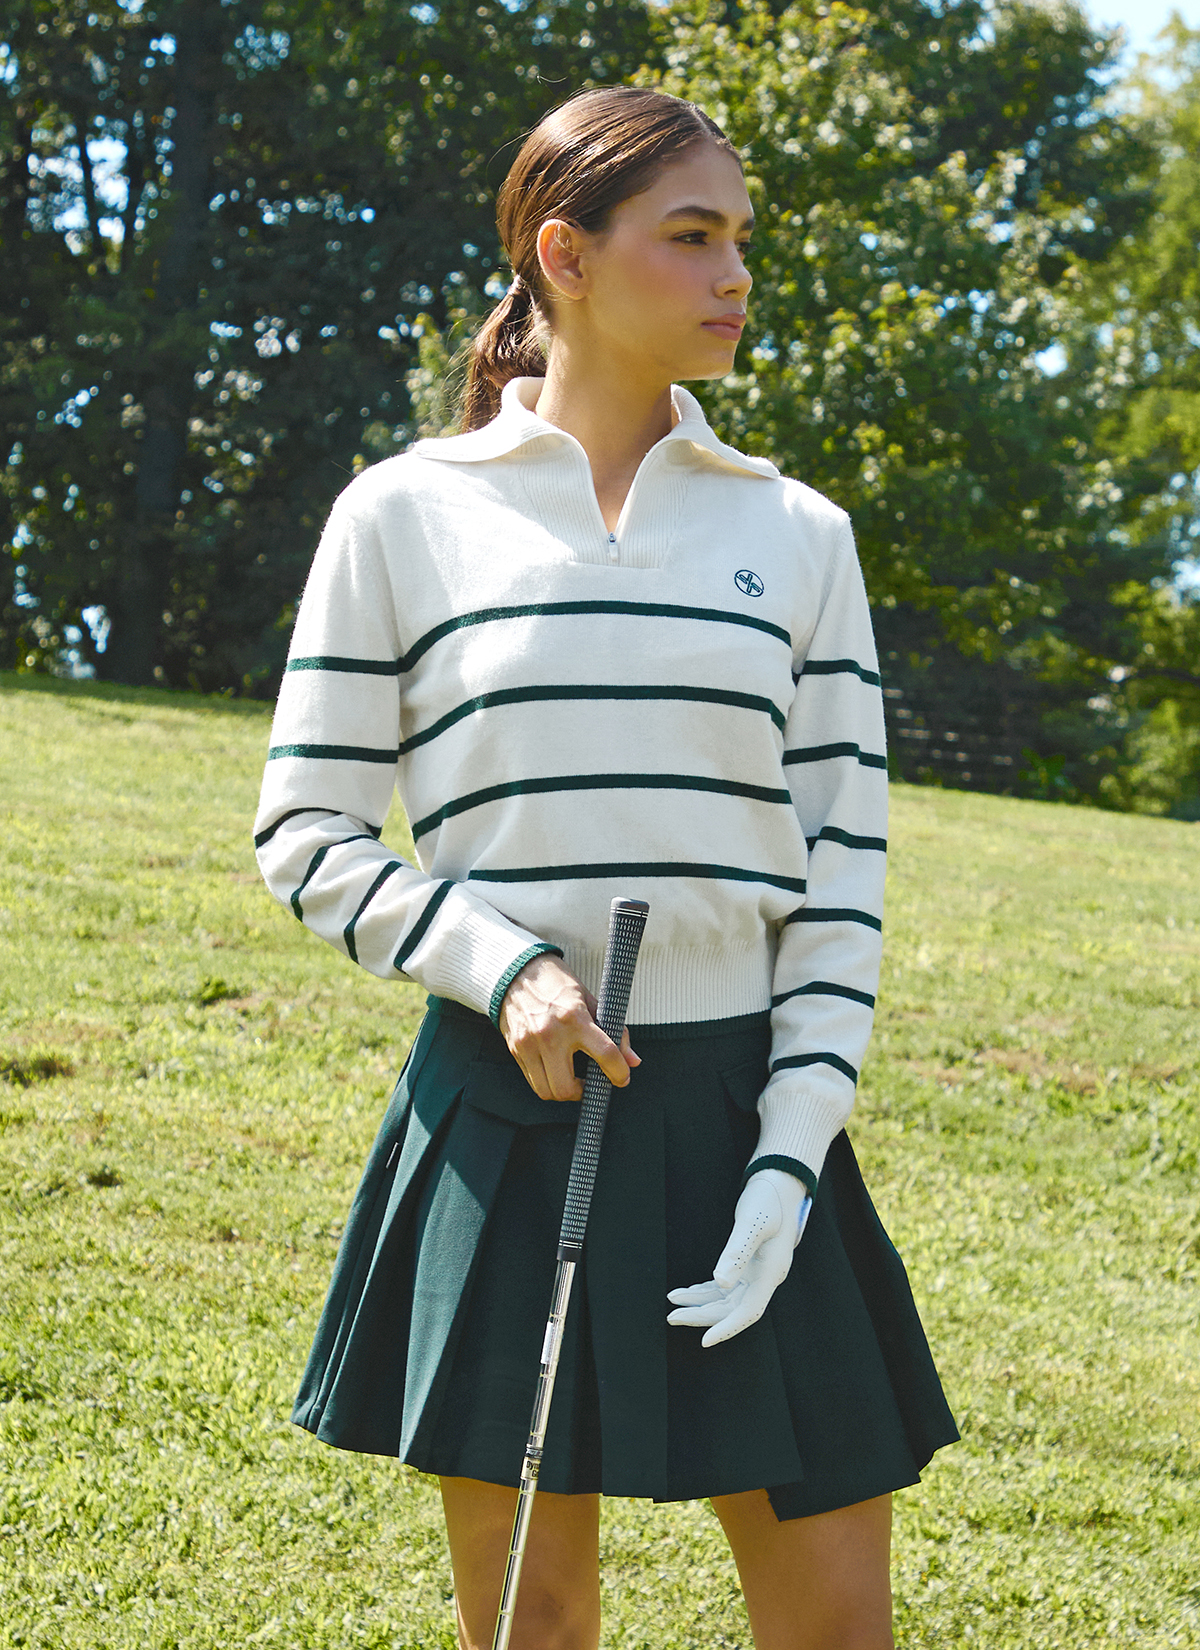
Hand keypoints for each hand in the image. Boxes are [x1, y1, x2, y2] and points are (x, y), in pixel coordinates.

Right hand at [498, 952, 639, 1101]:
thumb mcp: (591, 1001)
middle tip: (589, 1083)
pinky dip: (547, 1082)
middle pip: (567, 1087)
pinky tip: (554, 1070)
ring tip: (571, 1080)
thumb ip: (615, 1032)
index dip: (619, 1073)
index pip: (606, 1054)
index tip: (622, 1078)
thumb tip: (632, 1061)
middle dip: (583, 1092)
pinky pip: (532, 1080)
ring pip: (547, 1091)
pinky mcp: (515, 1049)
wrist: (518, 972)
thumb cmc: (558, 985)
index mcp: (575, 1018)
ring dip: (563, 1092)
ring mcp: (529, 1044)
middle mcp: (550, 1033)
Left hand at [666, 1168, 811, 1346]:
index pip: (749, 1312)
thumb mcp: (752, 1222)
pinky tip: (686, 1291)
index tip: (704, 1341)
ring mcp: (757, 1271)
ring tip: (672, 1302)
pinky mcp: (748, 1263)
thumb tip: (720, 1283)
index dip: (727, 1329)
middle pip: (732, 1309)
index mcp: (770, 1272)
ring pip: (726, 1299)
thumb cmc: (769, 1199)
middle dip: (702, 1316)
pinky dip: (705, 1290)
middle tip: (671, 1316)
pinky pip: (725, 1286)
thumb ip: (736, 1252)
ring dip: (700, 1303)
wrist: (781, 1182)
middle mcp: (765, 1278)